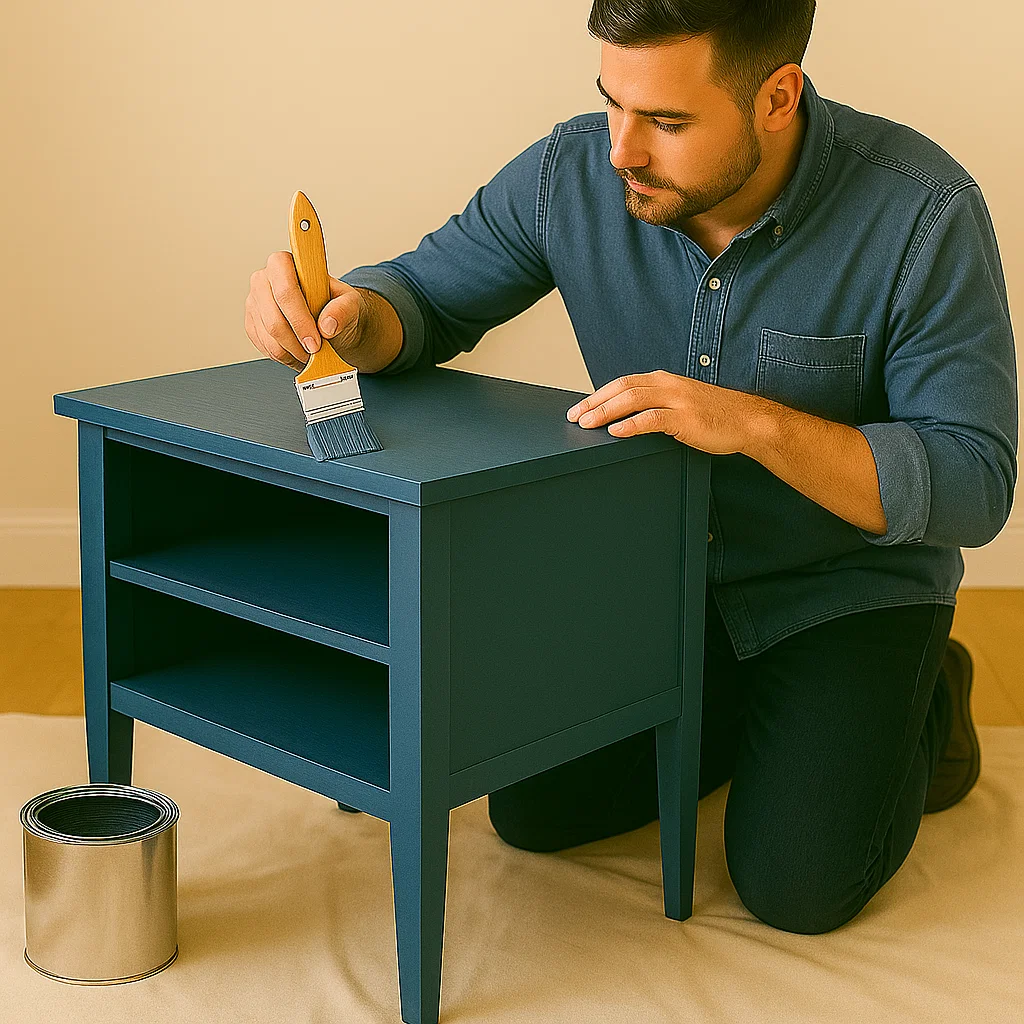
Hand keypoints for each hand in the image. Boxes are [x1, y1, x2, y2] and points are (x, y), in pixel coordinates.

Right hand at [244, 251, 365, 371]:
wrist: (330, 321)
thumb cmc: (337, 306)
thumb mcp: (350, 303)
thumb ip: (343, 309)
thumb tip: (327, 325)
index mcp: (284, 264)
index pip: (285, 290)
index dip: (300, 319)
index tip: (315, 341)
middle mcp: (263, 280)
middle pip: (274, 319)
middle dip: (297, 342)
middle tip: (315, 352)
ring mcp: (254, 303)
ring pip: (268, 337)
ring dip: (292, 352)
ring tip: (310, 353)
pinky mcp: (252, 324)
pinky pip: (264, 347)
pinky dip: (285, 356)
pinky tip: (299, 352)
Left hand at [565, 369, 769, 456]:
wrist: (748, 420)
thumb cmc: (715, 415)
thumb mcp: (681, 404)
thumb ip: (657, 405)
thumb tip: (627, 417)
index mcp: (664, 380)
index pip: (623, 383)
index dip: (598, 394)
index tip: (580, 407)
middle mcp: (668, 385)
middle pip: (622, 388)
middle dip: (594, 402)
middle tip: (574, 416)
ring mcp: (677, 400)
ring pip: (632, 400)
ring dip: (605, 412)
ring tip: (587, 424)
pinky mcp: (685, 418)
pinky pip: (652, 419)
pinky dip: (631, 425)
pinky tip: (616, 432)